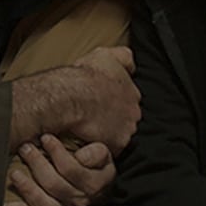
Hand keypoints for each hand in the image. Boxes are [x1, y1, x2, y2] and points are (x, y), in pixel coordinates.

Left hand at [8, 136, 115, 205]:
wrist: (102, 193)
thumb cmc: (97, 169)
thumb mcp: (104, 157)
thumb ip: (96, 153)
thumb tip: (81, 156)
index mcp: (93, 184)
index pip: (71, 169)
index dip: (57, 152)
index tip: (45, 138)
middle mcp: (80, 201)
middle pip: (54, 184)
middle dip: (37, 163)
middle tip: (25, 148)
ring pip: (46, 204)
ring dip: (28, 189)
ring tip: (15, 174)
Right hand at [9, 46, 140, 153]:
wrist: (71, 96)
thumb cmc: (85, 76)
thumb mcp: (106, 55)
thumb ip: (123, 56)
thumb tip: (131, 63)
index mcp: (132, 93)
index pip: (128, 102)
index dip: (114, 104)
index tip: (102, 106)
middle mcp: (134, 112)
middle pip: (126, 120)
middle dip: (113, 120)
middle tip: (95, 119)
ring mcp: (127, 130)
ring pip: (118, 136)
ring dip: (106, 135)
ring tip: (89, 132)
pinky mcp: (116, 145)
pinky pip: (107, 150)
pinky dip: (98, 147)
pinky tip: (86, 141)